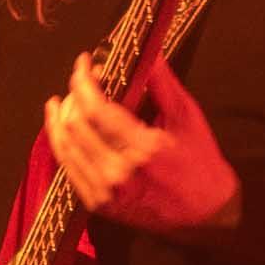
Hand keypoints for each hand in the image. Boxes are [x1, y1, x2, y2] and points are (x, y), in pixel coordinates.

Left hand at [43, 52, 238, 234]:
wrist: (206, 214)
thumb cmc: (200, 161)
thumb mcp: (187, 117)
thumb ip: (162, 83)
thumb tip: (146, 51)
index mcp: (144, 147)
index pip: (96, 109)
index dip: (83, 81)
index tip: (84, 63)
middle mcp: (119, 171)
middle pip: (74, 125)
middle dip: (72, 95)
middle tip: (80, 81)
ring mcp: (105, 191)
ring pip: (64, 147)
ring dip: (59, 119)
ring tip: (63, 101)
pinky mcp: (98, 204)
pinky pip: (68, 168)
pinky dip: (62, 144)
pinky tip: (63, 129)